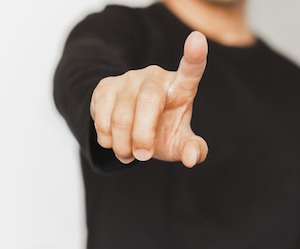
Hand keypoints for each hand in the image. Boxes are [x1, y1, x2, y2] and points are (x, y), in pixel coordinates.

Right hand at [90, 31, 208, 167]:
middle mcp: (155, 76)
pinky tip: (115, 143)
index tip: (198, 40)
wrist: (131, 128)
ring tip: (129, 155)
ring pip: (121, 116)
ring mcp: (128, 78)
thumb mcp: (180, 143)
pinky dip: (108, 139)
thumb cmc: (164, 131)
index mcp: (180, 87)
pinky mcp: (105, 86)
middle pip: (148, 102)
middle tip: (144, 157)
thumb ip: (193, 150)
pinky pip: (101, 118)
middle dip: (143, 136)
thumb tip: (192, 158)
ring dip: (123, 145)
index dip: (194, 56)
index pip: (190, 69)